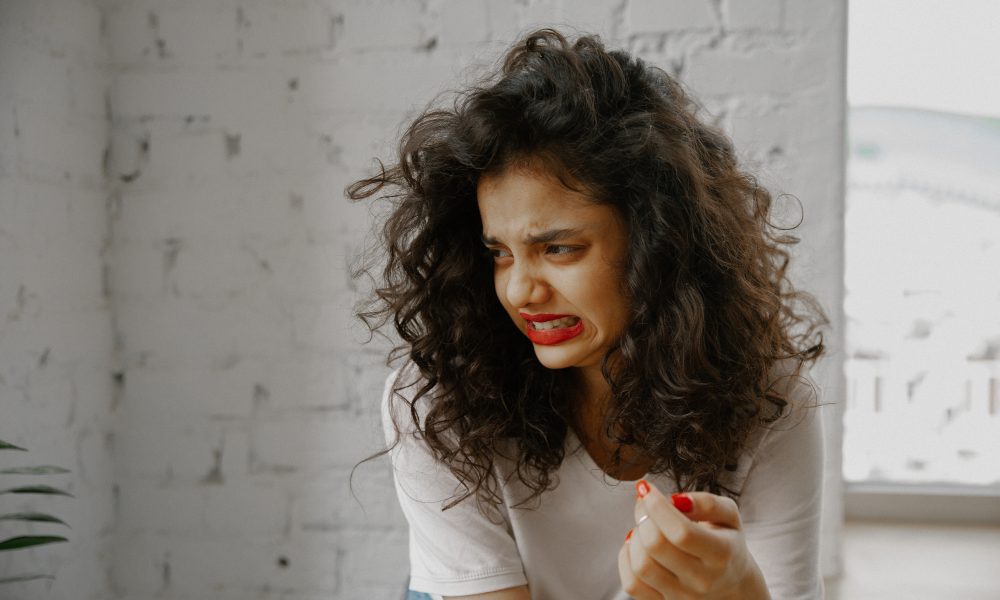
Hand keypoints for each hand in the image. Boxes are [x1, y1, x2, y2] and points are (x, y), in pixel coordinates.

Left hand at [617, 480, 770, 599]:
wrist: (731, 584)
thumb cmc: (726, 542)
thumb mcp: (729, 516)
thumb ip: (708, 502)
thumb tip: (676, 500)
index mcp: (721, 554)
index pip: (681, 532)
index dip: (657, 507)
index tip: (647, 489)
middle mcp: (702, 580)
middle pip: (656, 546)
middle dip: (643, 516)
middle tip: (644, 504)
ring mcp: (681, 596)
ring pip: (641, 566)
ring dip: (635, 537)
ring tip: (645, 526)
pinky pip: (632, 584)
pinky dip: (627, 559)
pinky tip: (638, 545)